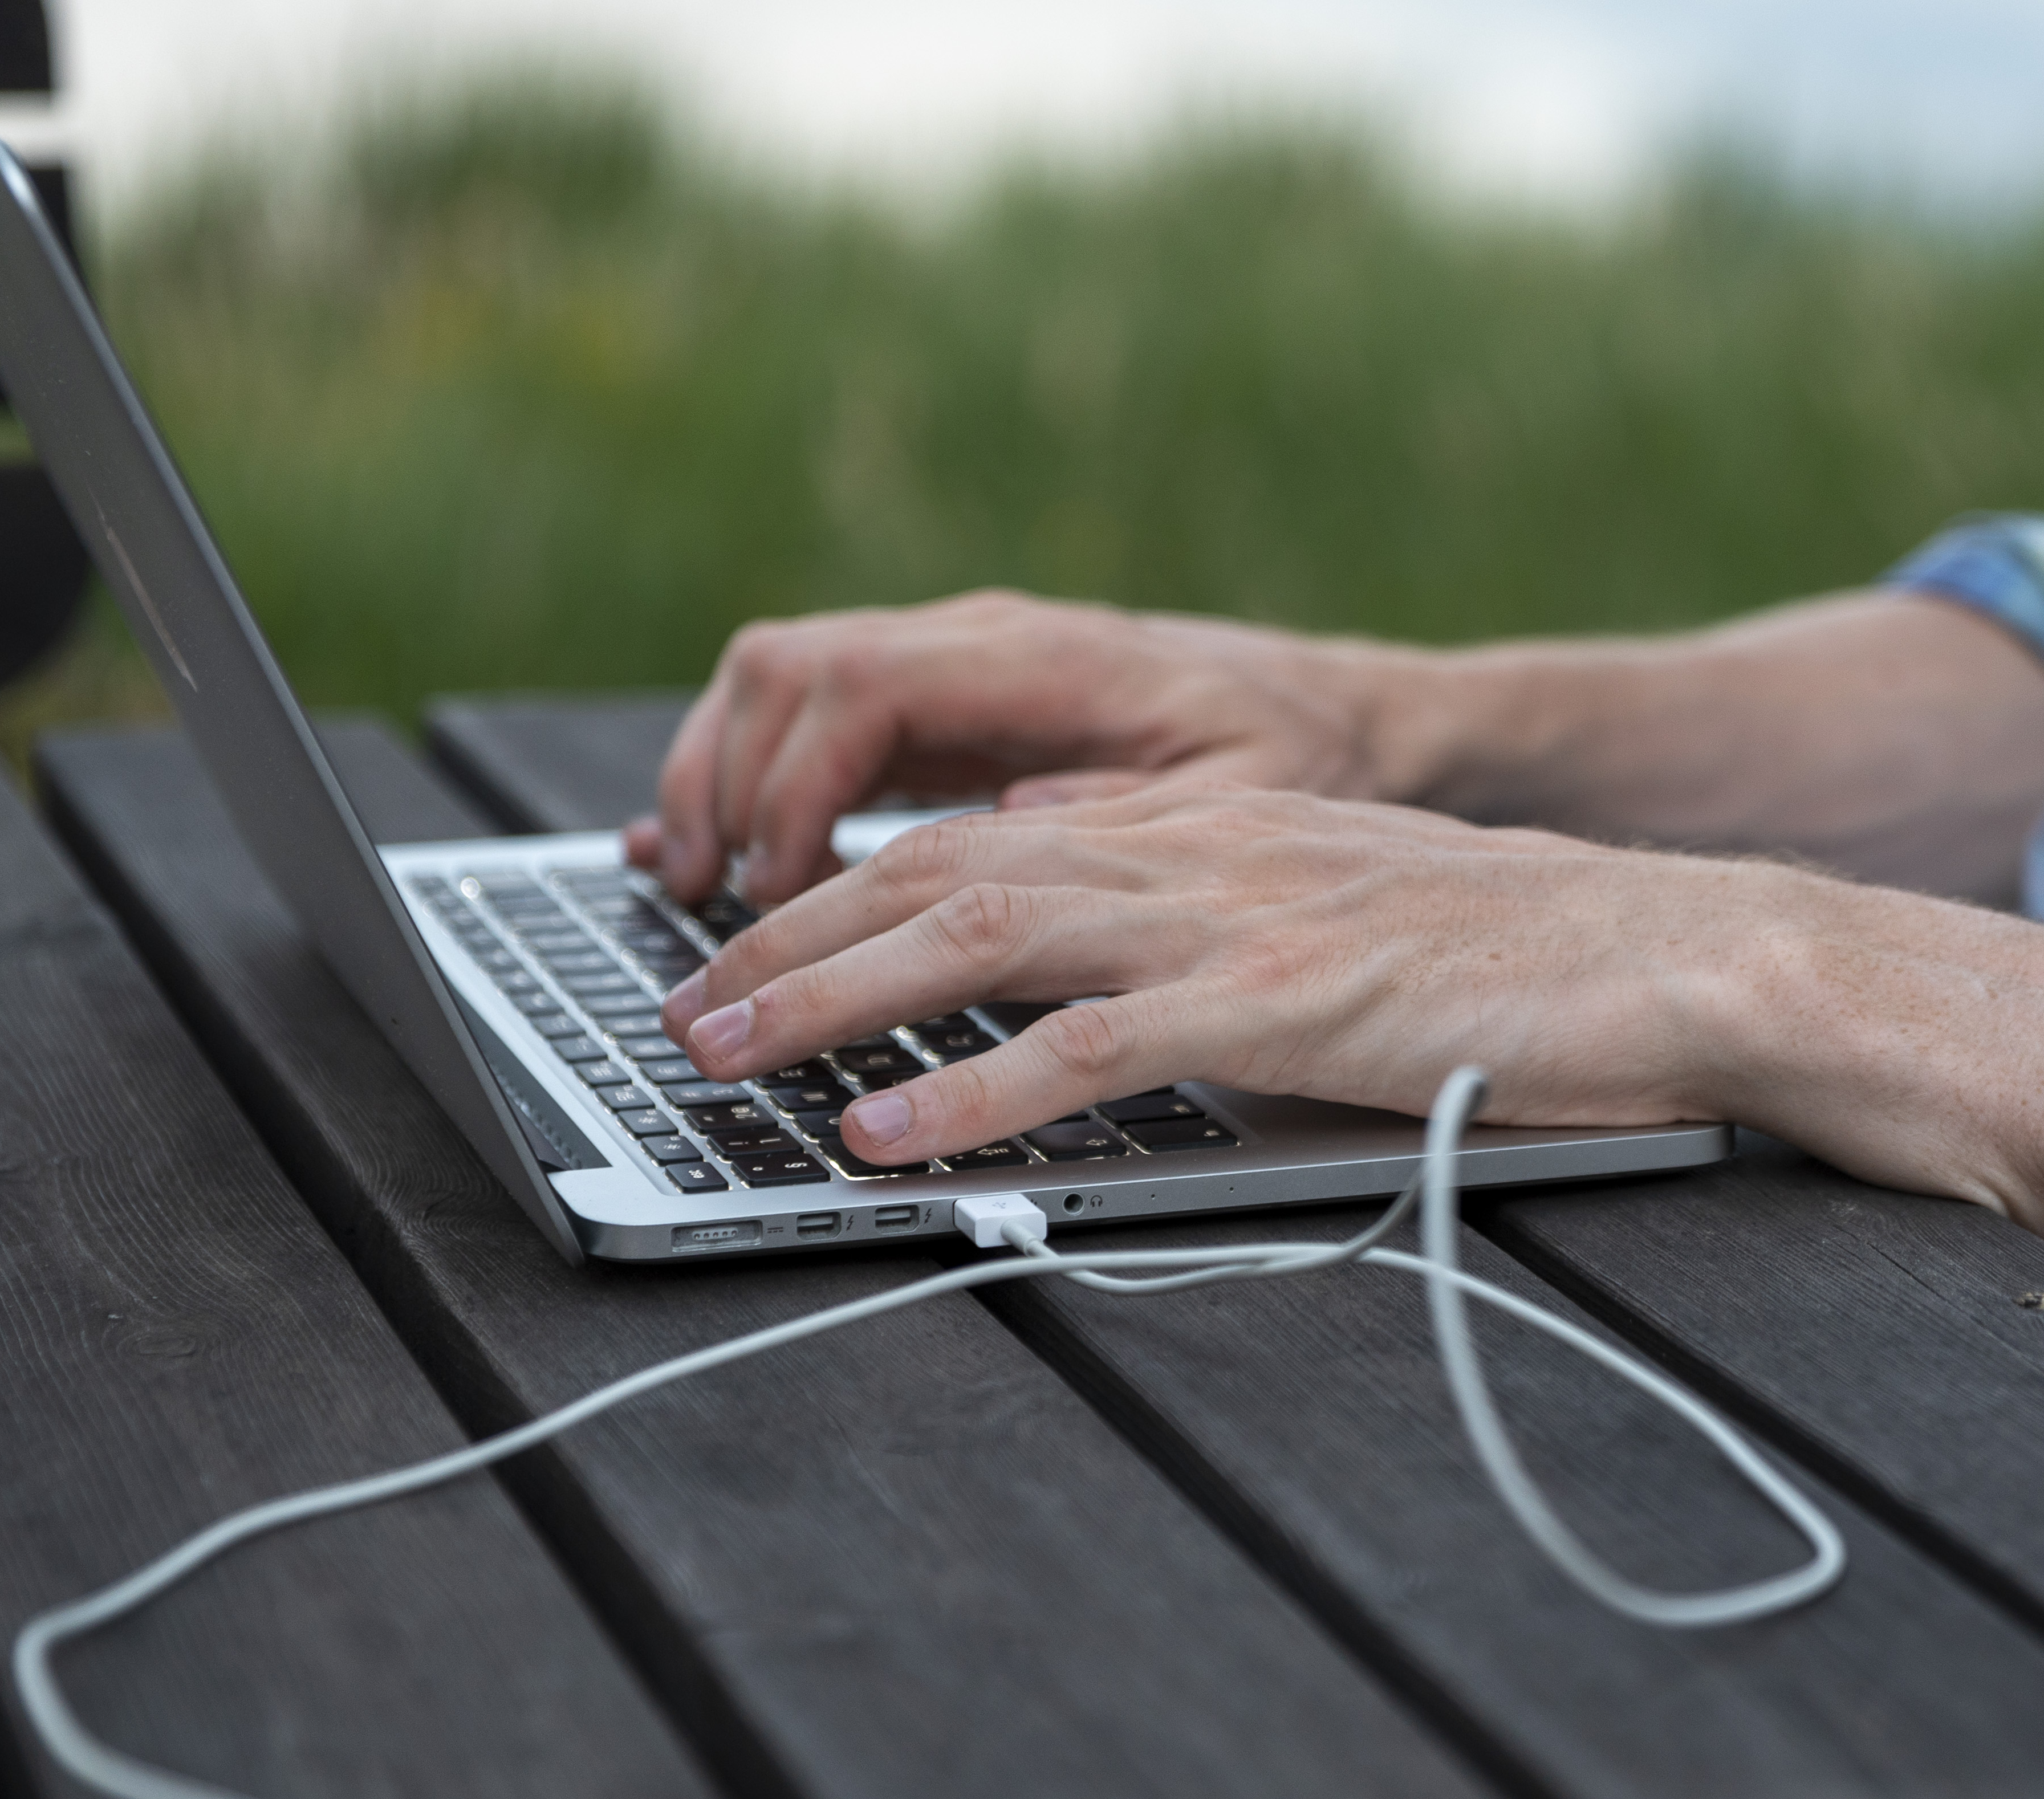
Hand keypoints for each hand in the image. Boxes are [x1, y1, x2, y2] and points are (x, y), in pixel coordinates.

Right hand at [621, 590, 1442, 908]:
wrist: (1344, 710)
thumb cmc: (1305, 752)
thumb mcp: (1247, 792)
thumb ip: (1133, 808)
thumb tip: (1011, 821)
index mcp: (1046, 657)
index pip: (861, 688)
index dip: (793, 788)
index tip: (771, 890)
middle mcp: (984, 640)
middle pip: (788, 672)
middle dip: (725, 786)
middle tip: (707, 913)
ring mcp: (959, 663)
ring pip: (780, 683)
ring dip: (722, 780)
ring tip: (698, 894)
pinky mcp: (952, 702)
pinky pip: (817, 717)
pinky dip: (753, 778)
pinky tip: (716, 852)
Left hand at [657, 783, 1806, 1168]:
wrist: (1670, 951)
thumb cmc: (1513, 957)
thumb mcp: (1329, 903)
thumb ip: (1198, 902)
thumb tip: (1072, 908)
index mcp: (1204, 826)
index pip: (977, 837)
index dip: (842, 888)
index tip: (748, 945)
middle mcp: (1196, 849)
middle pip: (940, 870)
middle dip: (791, 936)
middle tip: (681, 1006)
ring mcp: (1235, 919)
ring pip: (981, 935)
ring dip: (834, 999)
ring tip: (725, 1056)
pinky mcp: (1281, 1006)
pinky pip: (1089, 1046)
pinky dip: (969, 1094)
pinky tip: (886, 1138)